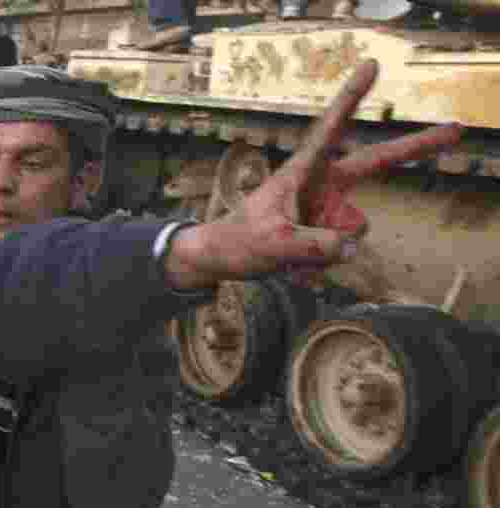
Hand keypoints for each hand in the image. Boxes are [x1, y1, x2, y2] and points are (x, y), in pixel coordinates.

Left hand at [167, 61, 463, 289]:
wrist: (225, 258)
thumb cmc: (240, 241)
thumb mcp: (271, 244)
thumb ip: (310, 244)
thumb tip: (350, 246)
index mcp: (303, 171)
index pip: (330, 130)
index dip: (350, 98)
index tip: (371, 66)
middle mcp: (323, 186)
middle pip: (376, 163)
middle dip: (415, 148)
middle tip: (457, 129)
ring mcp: (329, 209)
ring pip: (351, 232)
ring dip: (322, 253)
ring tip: (288, 256)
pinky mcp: (330, 233)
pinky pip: (340, 253)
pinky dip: (316, 267)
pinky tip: (292, 268)